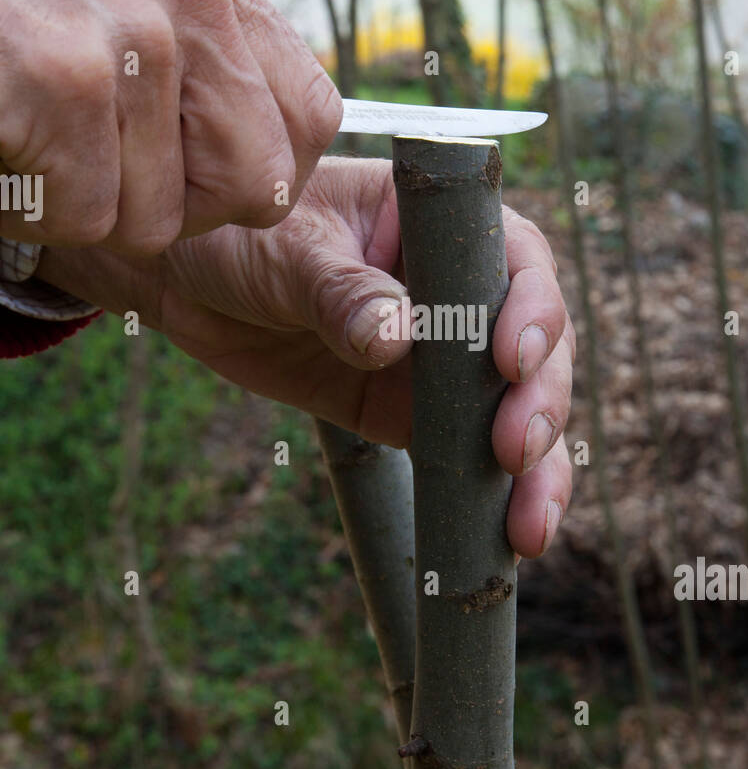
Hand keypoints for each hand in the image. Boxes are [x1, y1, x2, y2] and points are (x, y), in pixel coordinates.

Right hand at [0, 0, 340, 252]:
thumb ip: (196, 62)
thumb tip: (271, 171)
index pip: (312, 118)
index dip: (257, 177)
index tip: (193, 179)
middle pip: (257, 186)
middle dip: (179, 212)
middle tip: (103, 177)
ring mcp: (129, 29)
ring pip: (155, 219)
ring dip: (80, 209)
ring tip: (31, 140)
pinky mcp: (64, 76)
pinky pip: (81, 216)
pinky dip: (27, 209)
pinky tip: (3, 148)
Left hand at [39, 158, 573, 556]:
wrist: (185, 277)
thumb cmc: (239, 233)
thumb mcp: (285, 251)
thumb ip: (341, 291)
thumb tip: (395, 339)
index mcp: (443, 228)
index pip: (517, 262)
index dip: (533, 311)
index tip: (512, 360)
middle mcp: (461, 292)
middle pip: (538, 347)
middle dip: (540, 403)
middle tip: (516, 450)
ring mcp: (442, 359)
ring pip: (516, 412)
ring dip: (536, 471)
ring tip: (529, 526)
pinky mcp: (410, 415)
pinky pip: (465, 457)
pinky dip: (491, 499)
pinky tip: (508, 540)